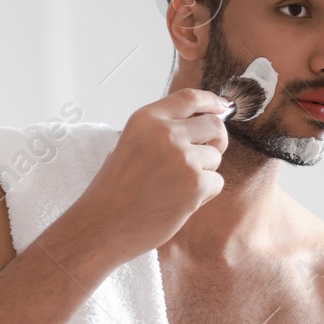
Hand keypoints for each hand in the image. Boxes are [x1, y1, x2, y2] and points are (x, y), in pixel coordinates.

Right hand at [66, 88, 229, 263]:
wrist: (102, 225)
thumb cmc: (113, 191)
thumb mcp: (131, 144)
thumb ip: (161, 132)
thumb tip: (198, 127)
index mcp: (146, 119)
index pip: (189, 98)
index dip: (210, 101)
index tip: (221, 106)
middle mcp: (166, 133)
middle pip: (214, 125)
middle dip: (217, 140)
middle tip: (207, 156)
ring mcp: (182, 158)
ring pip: (216, 157)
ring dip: (204, 172)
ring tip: (174, 188)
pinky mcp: (195, 184)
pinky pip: (216, 182)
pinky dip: (204, 194)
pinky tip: (178, 202)